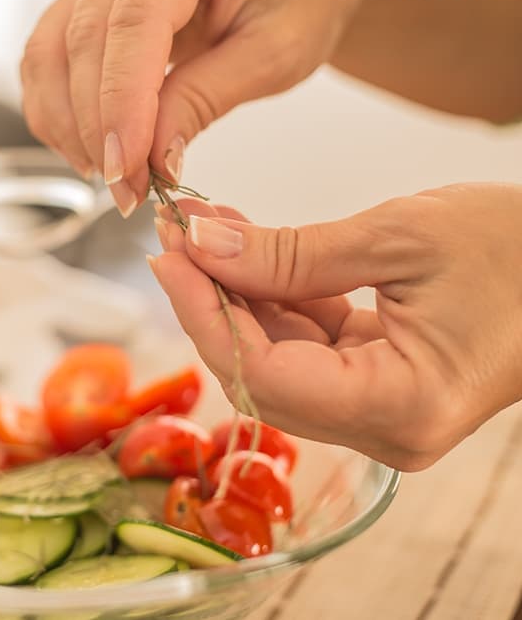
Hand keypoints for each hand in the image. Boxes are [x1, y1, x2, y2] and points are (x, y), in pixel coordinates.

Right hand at [20, 0, 364, 215]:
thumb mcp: (275, 51)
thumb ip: (207, 97)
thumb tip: (153, 158)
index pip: (136, 18)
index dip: (123, 100)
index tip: (128, 166)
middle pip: (84, 37)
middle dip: (98, 127)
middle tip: (127, 191)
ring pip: (49, 50)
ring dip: (69, 124)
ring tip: (111, 176)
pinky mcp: (84, 5)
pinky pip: (45, 58)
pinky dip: (57, 112)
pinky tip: (89, 150)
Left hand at [148, 183, 521, 470]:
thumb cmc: (520, 248)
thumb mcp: (397, 237)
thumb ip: (288, 253)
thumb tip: (202, 248)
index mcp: (401, 406)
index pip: (265, 377)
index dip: (206, 316)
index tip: (170, 257)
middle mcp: (387, 428)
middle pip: (263, 374)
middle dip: (212, 302)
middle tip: (177, 236)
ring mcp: (381, 410)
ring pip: (278, 359)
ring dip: (237, 295)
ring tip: (205, 230)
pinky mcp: (379, 384)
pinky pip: (308, 347)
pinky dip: (273, 299)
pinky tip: (245, 249)